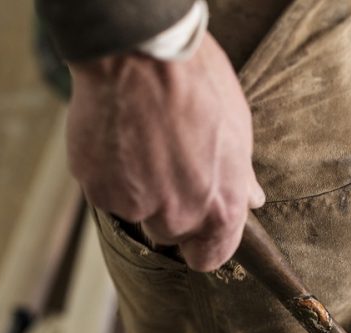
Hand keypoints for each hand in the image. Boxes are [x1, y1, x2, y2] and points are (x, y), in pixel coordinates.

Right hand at [66, 34, 263, 271]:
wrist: (140, 56)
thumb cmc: (196, 85)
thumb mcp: (237, 130)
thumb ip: (240, 176)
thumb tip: (253, 198)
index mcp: (221, 210)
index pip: (209, 258)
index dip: (202, 243)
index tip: (197, 226)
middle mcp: (179, 217)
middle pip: (170, 233)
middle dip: (167, 206)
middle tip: (165, 161)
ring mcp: (135, 206)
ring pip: (135, 212)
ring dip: (136, 188)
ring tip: (142, 142)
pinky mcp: (98, 190)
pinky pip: (105, 192)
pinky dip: (109, 172)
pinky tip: (118, 137)